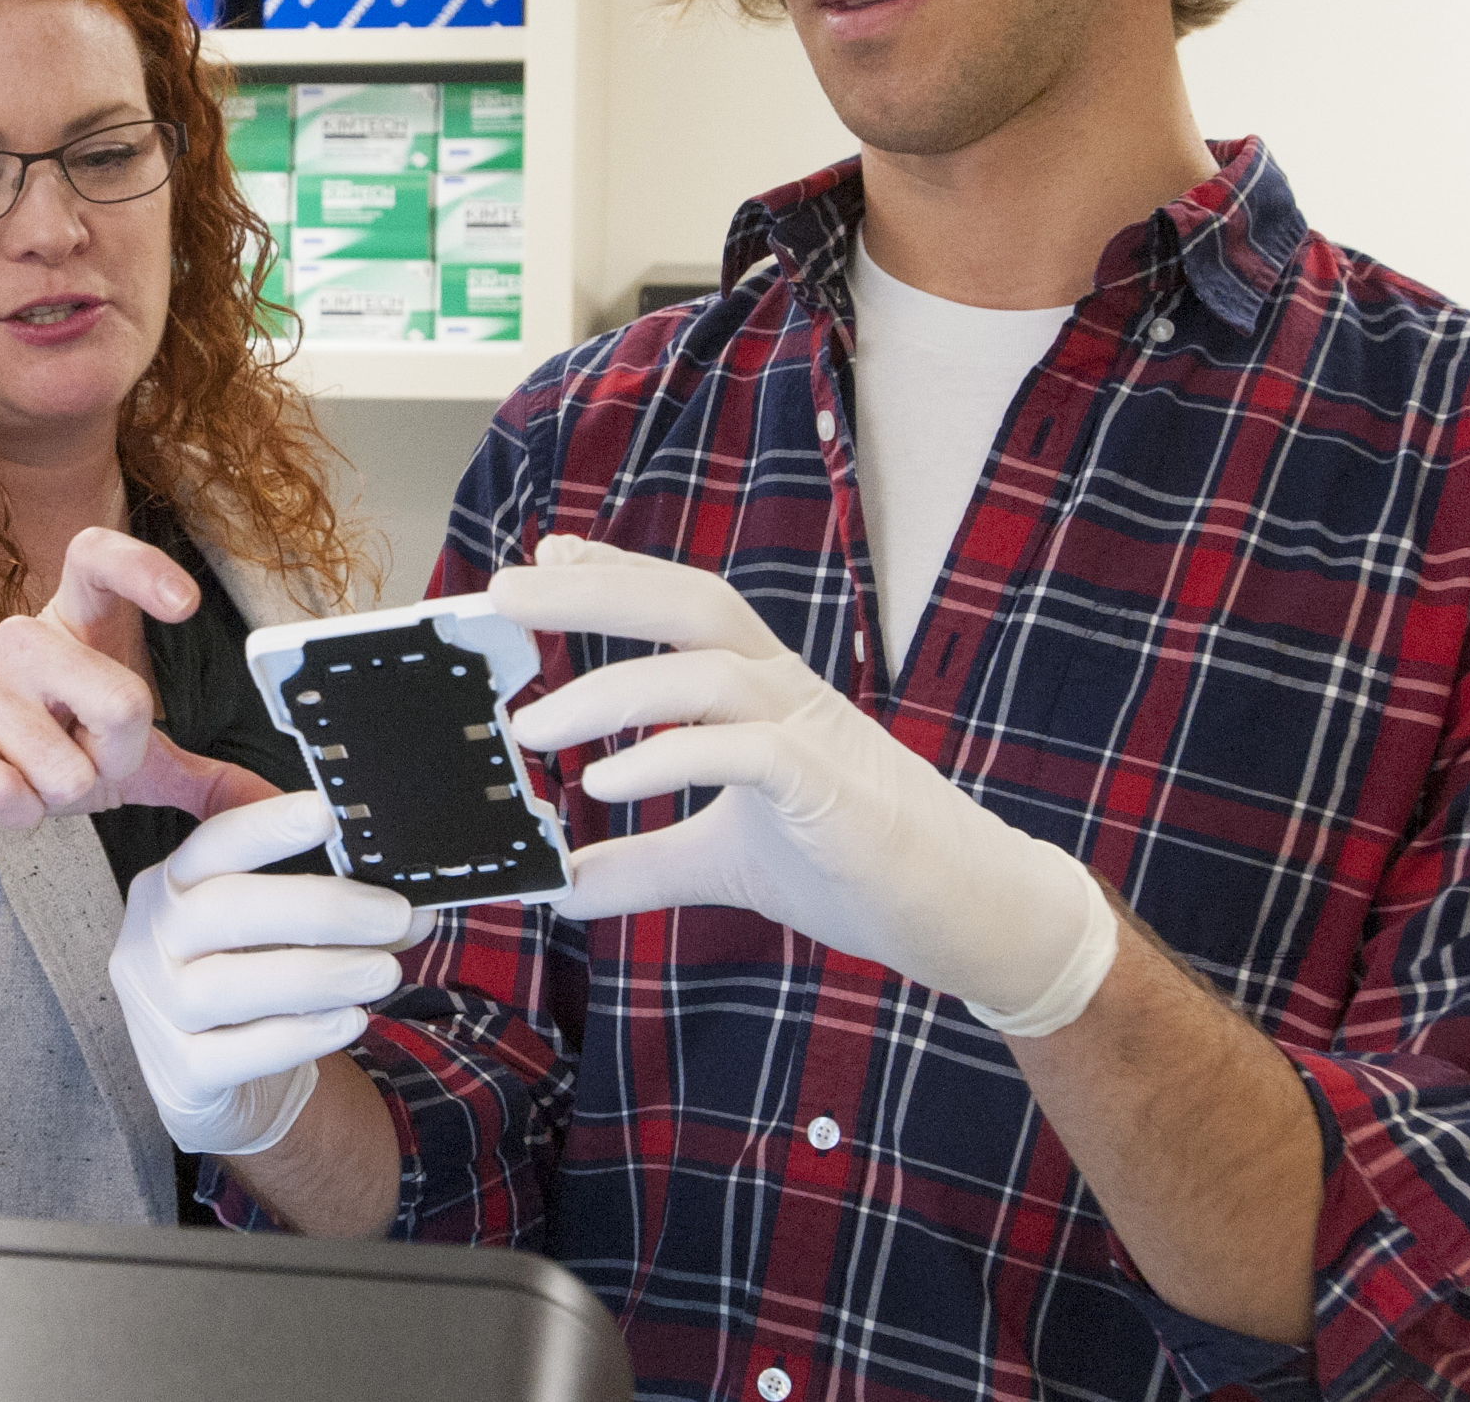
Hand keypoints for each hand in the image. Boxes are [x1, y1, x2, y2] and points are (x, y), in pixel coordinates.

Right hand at [0, 528, 278, 866]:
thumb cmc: (39, 756)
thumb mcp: (125, 765)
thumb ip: (198, 776)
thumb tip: (275, 804)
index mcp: (71, 626)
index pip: (96, 557)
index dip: (142, 567)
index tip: (185, 605)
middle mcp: (18, 636)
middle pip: (118, 695)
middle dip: (119, 759)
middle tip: (91, 768)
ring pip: (59, 760)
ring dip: (60, 796)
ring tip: (35, 782)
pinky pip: (0, 788)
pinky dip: (18, 814)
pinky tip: (3, 800)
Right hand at [110, 792, 416, 1154]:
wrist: (216, 1079)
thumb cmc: (252, 979)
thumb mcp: (279, 931)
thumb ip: (338, 905)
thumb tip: (416, 906)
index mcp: (173, 885)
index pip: (212, 844)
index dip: (264, 826)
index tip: (324, 813)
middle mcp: (151, 940)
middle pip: (224, 908)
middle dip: (319, 907)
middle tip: (391, 913)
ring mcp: (157, 1010)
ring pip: (228, 985)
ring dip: (319, 974)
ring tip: (383, 972)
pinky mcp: (179, 1073)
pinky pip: (237, 1053)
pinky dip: (301, 1035)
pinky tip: (349, 1020)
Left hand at [491, 535, 1116, 1035]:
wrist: (966, 912)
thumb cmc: (852, 868)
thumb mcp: (721, 865)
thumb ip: (642, 866)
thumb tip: (559, 885)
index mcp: (760, 692)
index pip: (680, 606)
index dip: (614, 572)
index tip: (541, 557)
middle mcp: (782, 691)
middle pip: (687, 604)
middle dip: (594, 589)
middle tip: (503, 593)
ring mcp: (809, 733)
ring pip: (706, 670)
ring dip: (610, 690)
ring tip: (529, 727)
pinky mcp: (829, 788)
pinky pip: (744, 752)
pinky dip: (670, 758)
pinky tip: (605, 785)